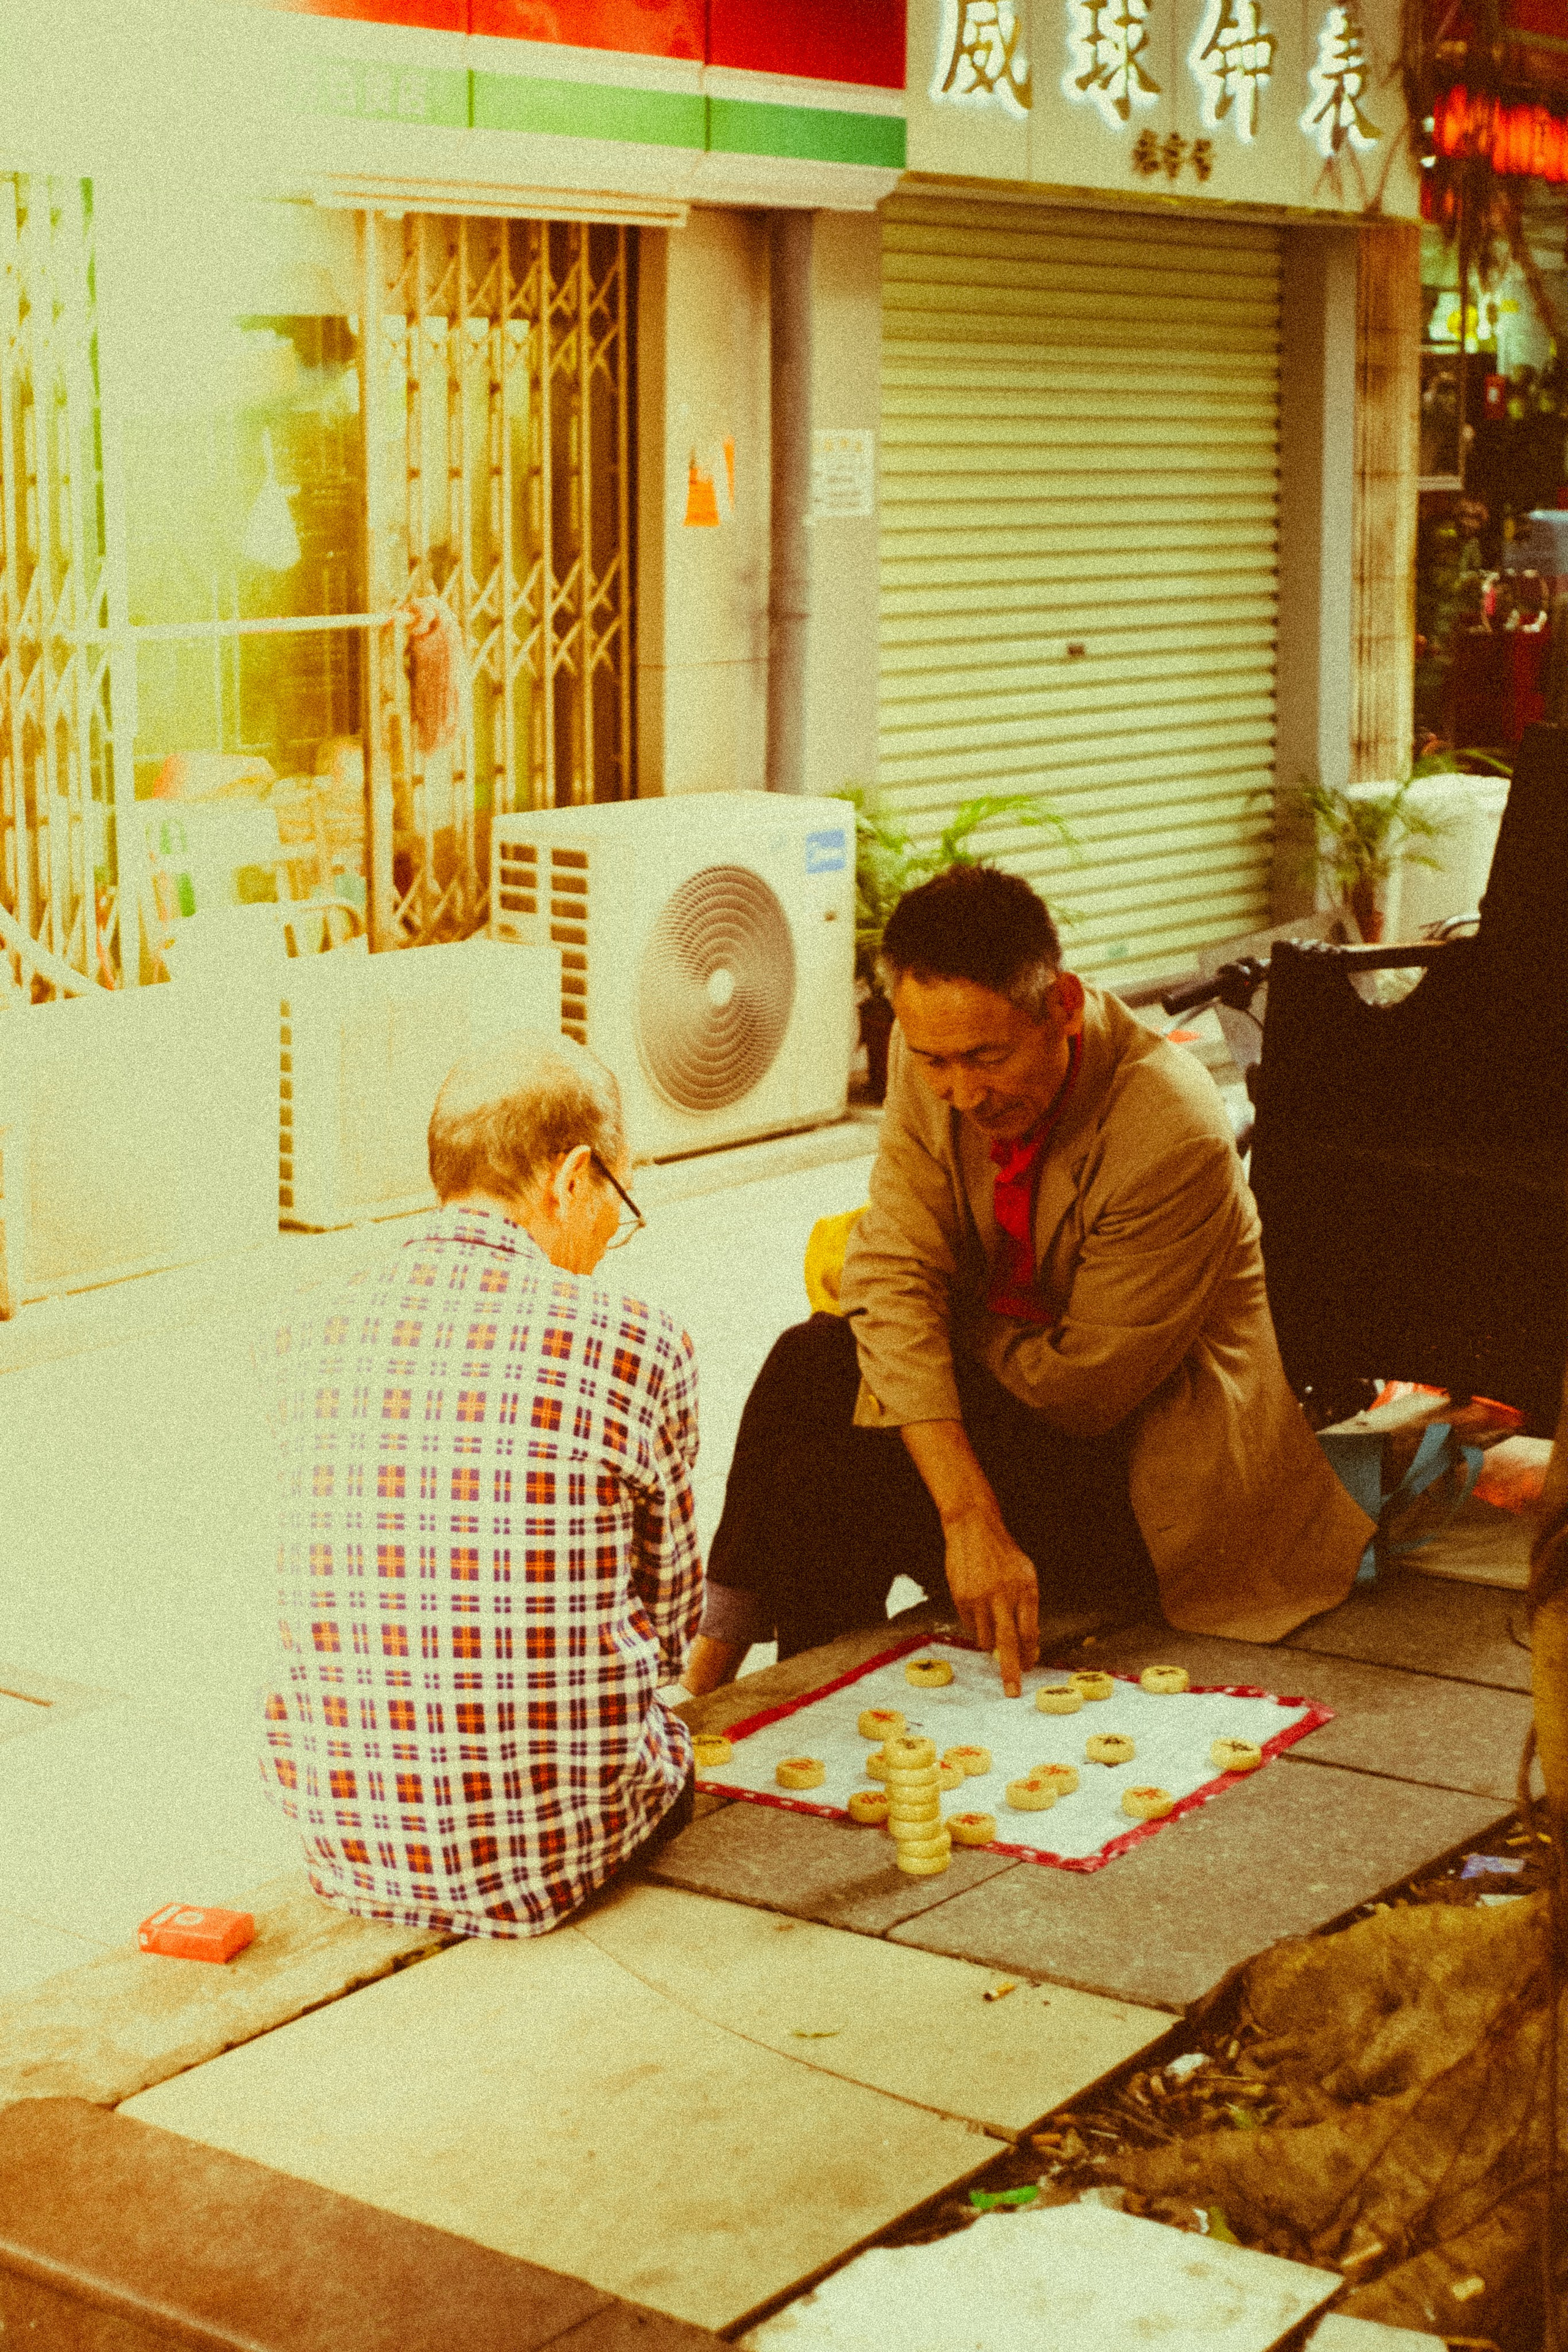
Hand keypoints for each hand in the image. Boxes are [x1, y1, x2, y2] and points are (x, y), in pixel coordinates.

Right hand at [942, 1506, 1040, 1697]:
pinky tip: (976, 1602)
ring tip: (990, 1619)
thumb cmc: (1003, 1554)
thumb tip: (1028, 1644)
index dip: (1028, 1654)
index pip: (1029, 1632)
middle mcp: (1004, 1596)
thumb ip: (1027, 1607)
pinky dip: (975, 1622)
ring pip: (985, 1638)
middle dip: (1010, 1671)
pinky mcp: (961, 1598)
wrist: (974, 1528)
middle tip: (1012, 1691)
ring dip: (989, 1641)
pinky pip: (969, 1624)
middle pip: (1008, 1643)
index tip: (1027, 1668)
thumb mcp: (1025, 1574)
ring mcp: (980, 1598)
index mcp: (1026, 1590)